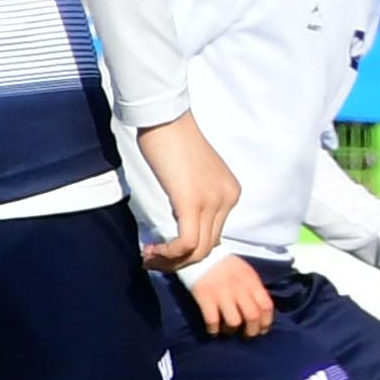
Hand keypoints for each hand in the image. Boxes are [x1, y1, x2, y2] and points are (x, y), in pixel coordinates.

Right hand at [136, 112, 239, 269]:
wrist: (165, 118)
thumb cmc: (171, 140)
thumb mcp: (192, 175)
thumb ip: (194, 197)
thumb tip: (182, 221)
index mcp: (230, 192)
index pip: (214, 234)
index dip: (188, 249)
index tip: (163, 248)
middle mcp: (228, 198)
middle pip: (209, 246)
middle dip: (179, 260)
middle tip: (152, 258)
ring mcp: (214, 201)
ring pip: (199, 251)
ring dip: (171, 261)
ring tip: (148, 257)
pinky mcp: (192, 202)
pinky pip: (187, 243)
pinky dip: (168, 254)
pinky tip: (150, 249)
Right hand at [189, 251, 275, 335]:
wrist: (201, 254)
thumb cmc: (225, 265)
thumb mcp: (246, 272)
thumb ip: (254, 289)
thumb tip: (261, 311)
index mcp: (251, 281)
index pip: (266, 306)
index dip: (266, 322)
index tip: (262, 330)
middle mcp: (239, 288)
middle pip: (252, 317)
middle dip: (252, 331)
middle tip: (246, 335)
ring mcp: (222, 294)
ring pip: (234, 322)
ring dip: (232, 331)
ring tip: (228, 331)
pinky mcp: (205, 298)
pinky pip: (212, 321)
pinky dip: (213, 330)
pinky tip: (213, 330)